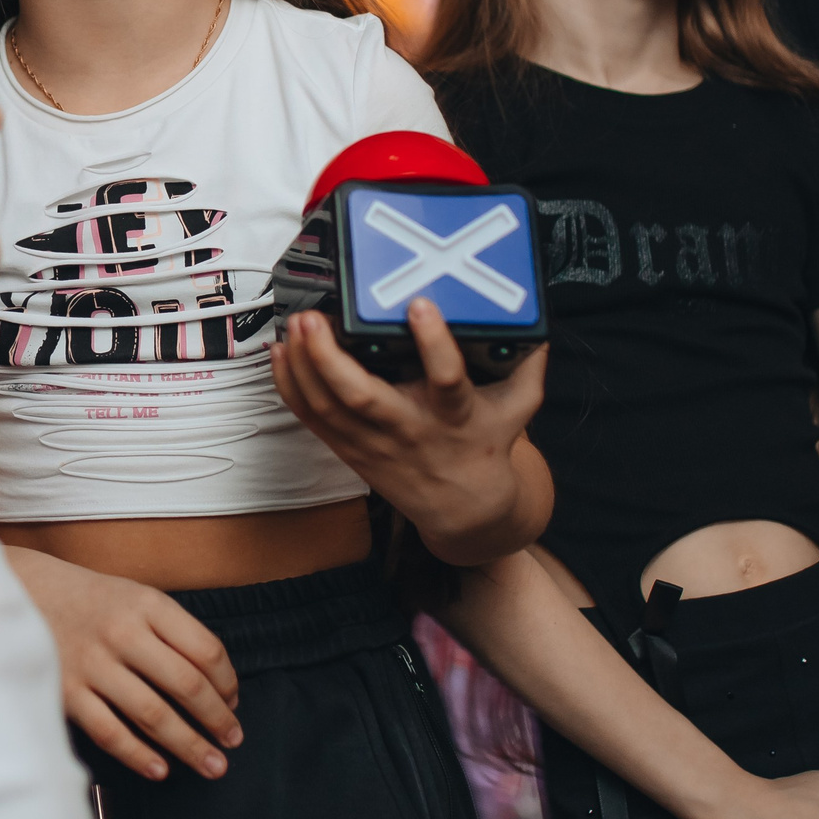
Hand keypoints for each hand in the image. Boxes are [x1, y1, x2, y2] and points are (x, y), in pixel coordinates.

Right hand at [6, 547, 239, 780]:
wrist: (23, 591)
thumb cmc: (92, 601)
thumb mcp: (136, 597)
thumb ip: (173, 632)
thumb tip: (217, 687)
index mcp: (147, 604)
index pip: (205, 649)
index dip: (227, 682)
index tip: (234, 703)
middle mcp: (121, 632)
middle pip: (186, 685)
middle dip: (217, 719)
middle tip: (233, 741)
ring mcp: (92, 664)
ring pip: (152, 714)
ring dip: (189, 745)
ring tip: (213, 765)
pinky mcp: (65, 692)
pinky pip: (110, 732)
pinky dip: (139, 755)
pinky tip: (161, 770)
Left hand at [270, 306, 549, 559]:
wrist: (466, 512)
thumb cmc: (487, 449)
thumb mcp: (519, 412)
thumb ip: (528, 369)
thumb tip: (537, 328)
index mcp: (454, 416)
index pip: (447, 379)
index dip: (434, 343)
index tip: (421, 306)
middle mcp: (410, 430)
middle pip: (362, 397)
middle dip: (331, 357)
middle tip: (315, 318)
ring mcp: (374, 443)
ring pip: (327, 407)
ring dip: (303, 366)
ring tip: (294, 325)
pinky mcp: (350, 449)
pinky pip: (311, 419)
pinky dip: (290, 386)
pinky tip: (280, 354)